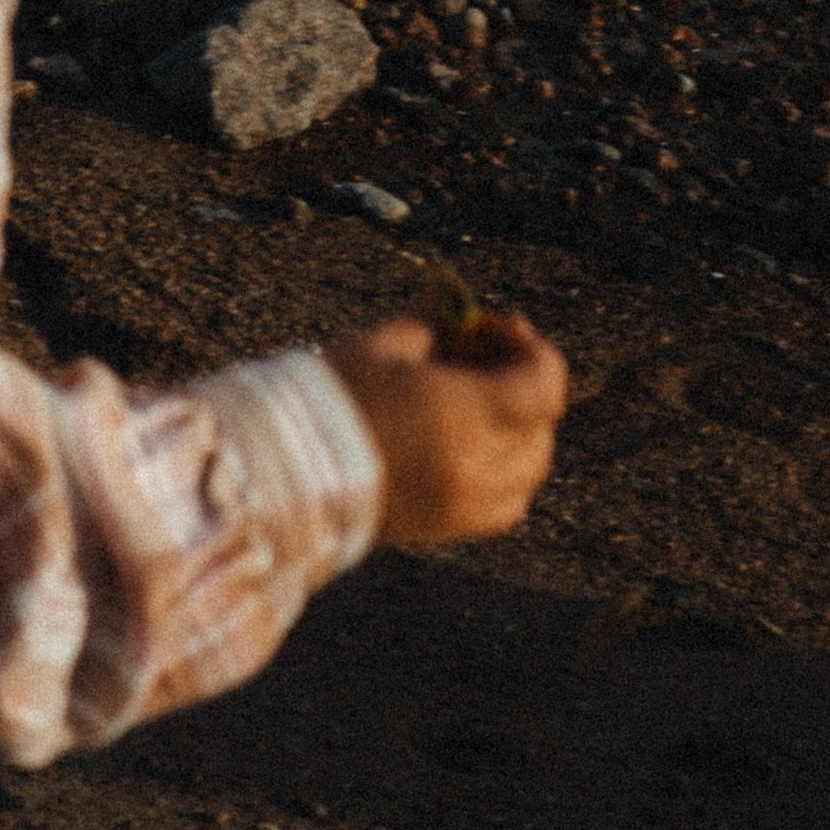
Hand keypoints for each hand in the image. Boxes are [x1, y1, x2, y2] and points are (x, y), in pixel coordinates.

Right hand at [324, 310, 567, 550]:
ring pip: (531, 467)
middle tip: (484, 358)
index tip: (498, 328)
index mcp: (464, 414)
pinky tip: (475, 451)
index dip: (532, 350)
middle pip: (541, 425)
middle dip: (524, 385)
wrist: (285, 471)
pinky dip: (508, 475)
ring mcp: (467, 504)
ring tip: (480, 406)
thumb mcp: (382, 346)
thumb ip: (430, 322)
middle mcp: (477, 465)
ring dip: (521, 432)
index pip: (544, 385)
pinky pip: (509, 503)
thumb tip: (452, 300)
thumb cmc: (329, 399)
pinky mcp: (450, 529)